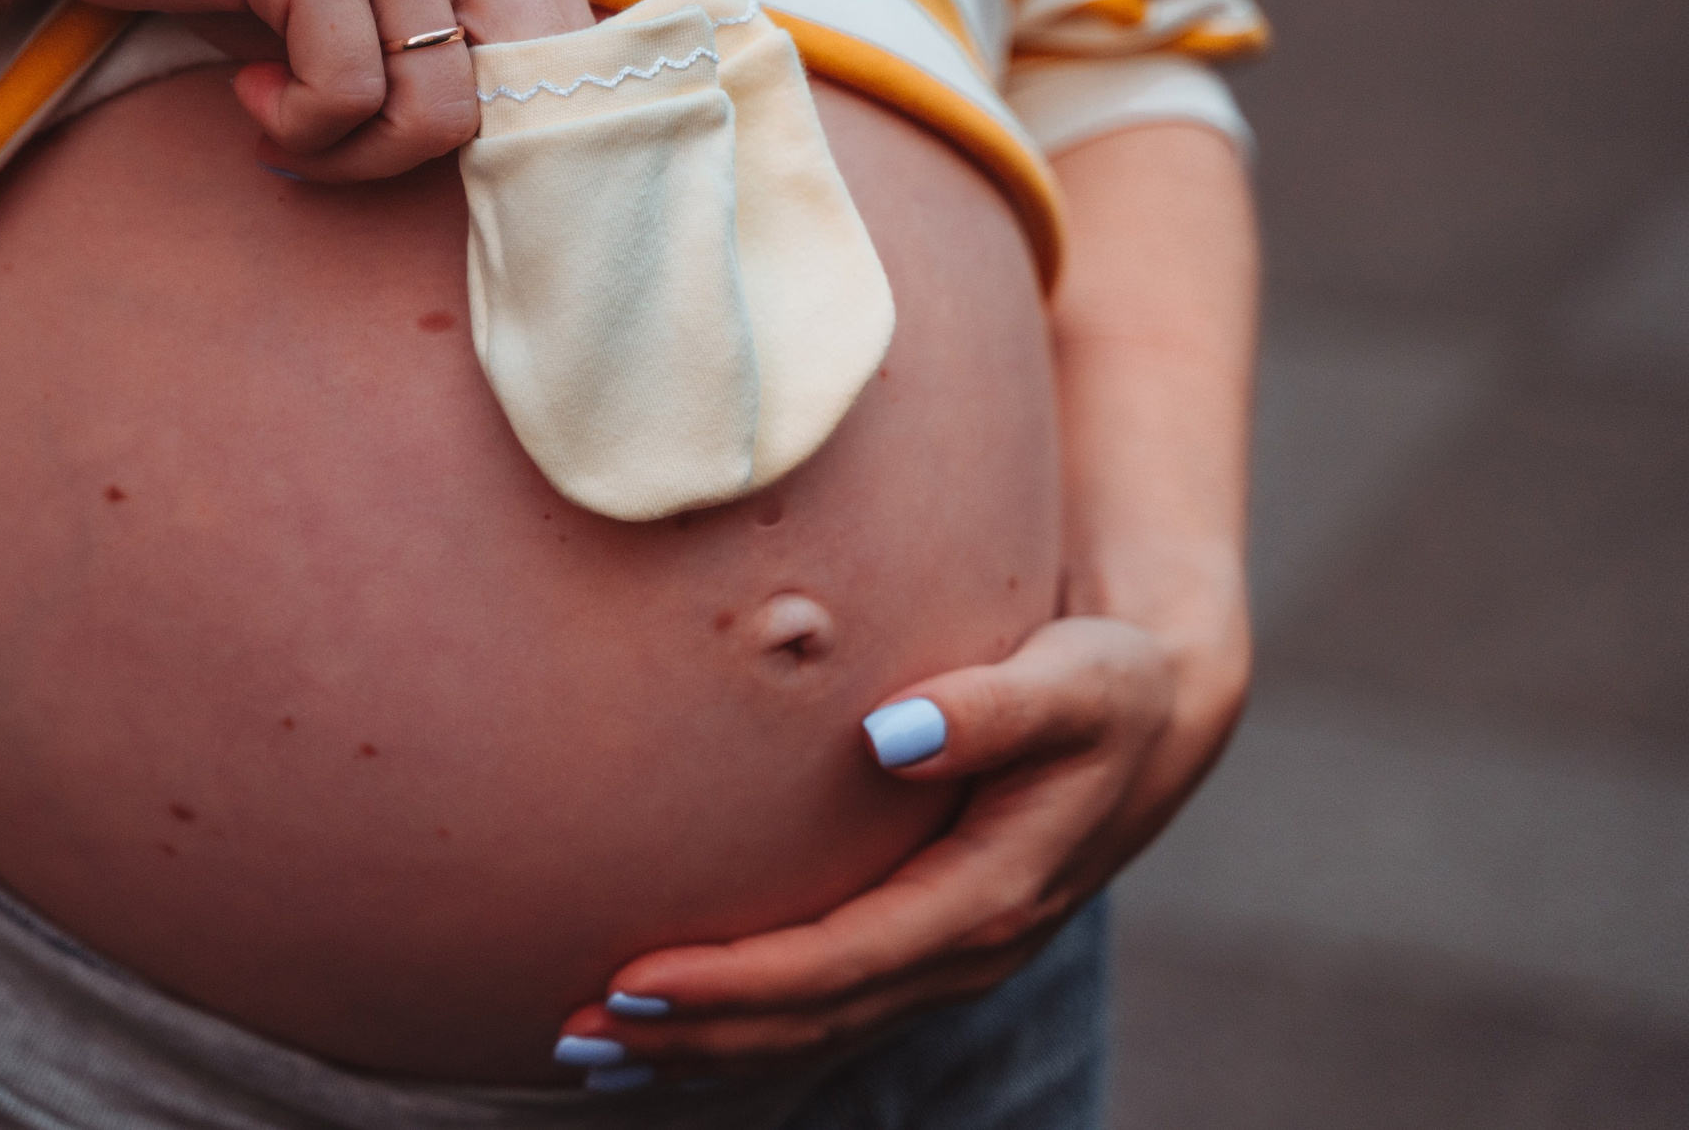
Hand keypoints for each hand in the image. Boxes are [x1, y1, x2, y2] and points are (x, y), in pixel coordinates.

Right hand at [0, 0, 591, 179]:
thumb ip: (447, 14)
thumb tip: (521, 133)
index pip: (570, 38)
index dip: (512, 118)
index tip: (413, 133)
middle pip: (532, 83)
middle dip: (448, 148)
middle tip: (360, 146)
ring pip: (445, 111)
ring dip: (361, 152)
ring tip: (290, 121)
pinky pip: (351, 100)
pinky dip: (302, 130)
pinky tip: (252, 97)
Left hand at [552, 605, 1246, 1080]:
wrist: (1155, 712)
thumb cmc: (1107, 684)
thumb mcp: (1075, 684)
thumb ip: (992, 708)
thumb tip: (891, 733)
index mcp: (990, 897)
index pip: (840, 961)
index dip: (738, 981)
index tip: (637, 974)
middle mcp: (964, 949)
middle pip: (810, 1018)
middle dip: (691, 1033)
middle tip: (575, 1027)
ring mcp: (944, 958)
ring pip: (809, 1029)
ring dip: (697, 1045)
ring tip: (584, 1046)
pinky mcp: (923, 941)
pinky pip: (821, 1005)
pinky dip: (737, 1026)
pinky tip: (659, 1028)